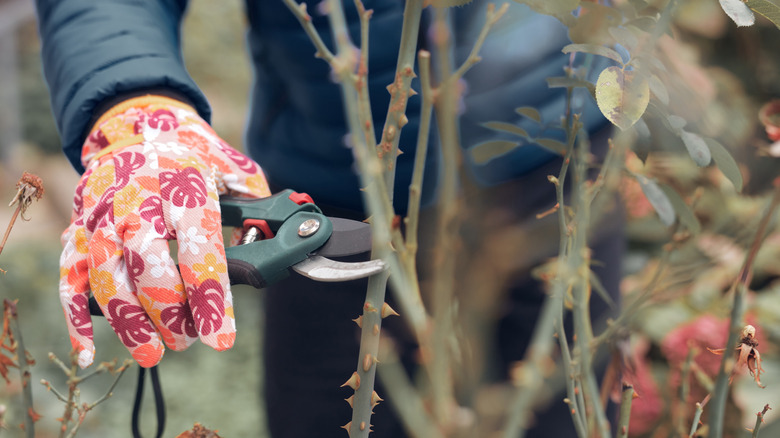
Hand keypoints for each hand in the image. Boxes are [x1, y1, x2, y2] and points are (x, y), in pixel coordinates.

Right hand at [59, 96, 270, 367]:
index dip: (209, 295)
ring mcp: (103, 212)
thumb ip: (260, 208)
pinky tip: (91, 350)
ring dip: (128, 319)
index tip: (220, 336)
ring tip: (152, 353)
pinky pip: (70, 274)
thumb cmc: (195, 157)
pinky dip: (75, 315)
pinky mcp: (79, 226)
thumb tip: (287, 242)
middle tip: (186, 340)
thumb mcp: (235, 170)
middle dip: (167, 309)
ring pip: (106, 272)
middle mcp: (138, 197)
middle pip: (146, 259)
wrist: (136, 123)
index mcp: (184, 182)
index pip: (199, 245)